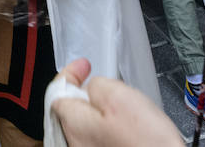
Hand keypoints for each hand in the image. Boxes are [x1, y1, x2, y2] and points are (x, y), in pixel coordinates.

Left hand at [51, 58, 182, 146]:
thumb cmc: (146, 141)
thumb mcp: (119, 96)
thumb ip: (97, 84)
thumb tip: (92, 85)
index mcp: (74, 123)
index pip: (58, 90)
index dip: (71, 73)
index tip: (83, 66)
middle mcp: (76, 142)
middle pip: (71, 108)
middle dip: (85, 92)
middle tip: (103, 85)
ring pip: (85, 122)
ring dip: (98, 110)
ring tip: (121, 109)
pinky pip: (97, 137)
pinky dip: (106, 126)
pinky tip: (126, 127)